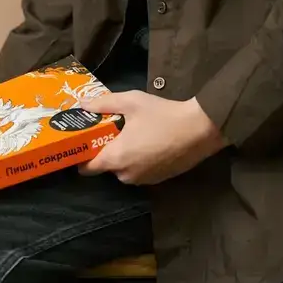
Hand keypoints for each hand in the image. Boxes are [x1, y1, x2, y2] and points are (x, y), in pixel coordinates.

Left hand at [79, 91, 226, 184]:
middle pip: (106, 168)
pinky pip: (140, 172)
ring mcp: (144, 180)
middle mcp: (126, 175)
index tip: (83, 145)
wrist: (200, 129)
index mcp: (116, 158)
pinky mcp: (158, 180)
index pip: (87, 169)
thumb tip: (82, 105)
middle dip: (106, 153)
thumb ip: (103, 104)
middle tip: (111, 133)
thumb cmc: (162, 115)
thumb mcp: (131, 101)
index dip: (82, 158)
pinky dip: (140, 162)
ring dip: (124, 158)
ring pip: (124, 171)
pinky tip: (149, 144)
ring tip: (133, 136)